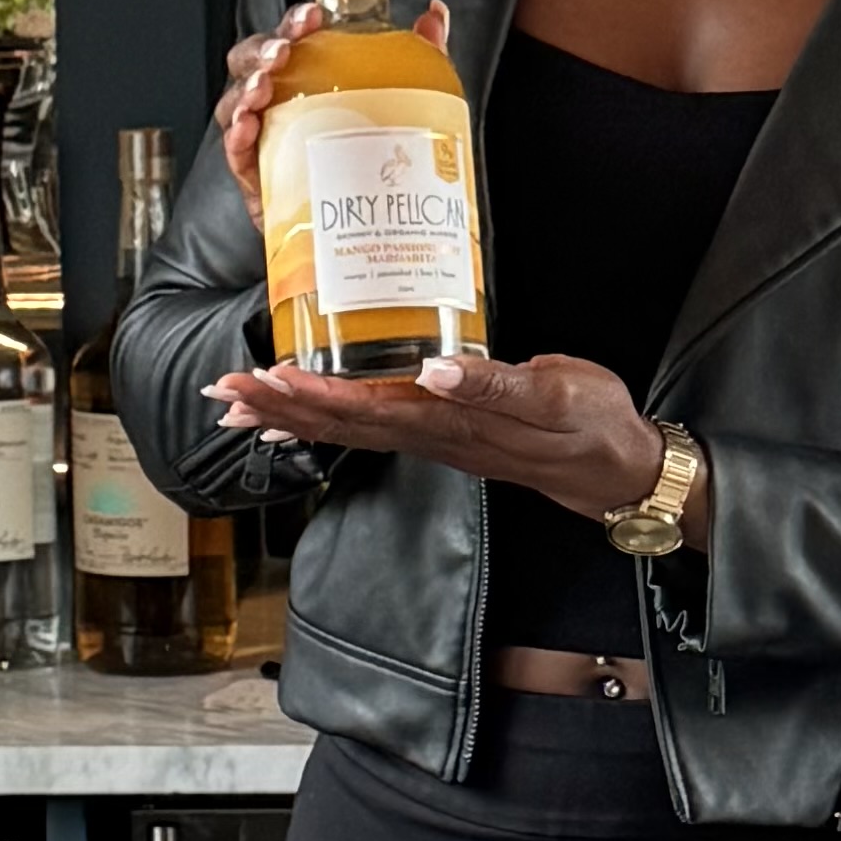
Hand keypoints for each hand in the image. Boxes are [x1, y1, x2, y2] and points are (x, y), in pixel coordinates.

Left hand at [197, 343, 673, 522]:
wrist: (616, 468)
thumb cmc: (591, 424)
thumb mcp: (553, 396)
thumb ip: (492, 386)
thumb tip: (434, 371)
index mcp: (450, 421)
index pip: (365, 409)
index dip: (310, 395)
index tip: (264, 380)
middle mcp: (431, 436)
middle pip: (341, 425)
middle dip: (279, 407)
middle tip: (224, 395)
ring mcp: (434, 440)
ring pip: (349, 431)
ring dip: (292, 418)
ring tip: (239, 409)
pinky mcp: (442, 434)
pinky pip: (371, 433)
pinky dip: (327, 427)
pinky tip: (298, 426)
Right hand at [212, 0, 451, 193]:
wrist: (371, 223)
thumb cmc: (378, 155)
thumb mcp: (407, 99)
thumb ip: (420, 55)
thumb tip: (435, 15)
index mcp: (309, 77)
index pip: (291, 38)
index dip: (295, 22)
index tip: (313, 16)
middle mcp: (281, 103)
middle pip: (252, 64)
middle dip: (262, 51)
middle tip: (283, 54)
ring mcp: (266, 139)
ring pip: (235, 104)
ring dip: (245, 90)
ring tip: (264, 88)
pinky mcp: (259, 180)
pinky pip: (236, 154)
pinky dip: (235, 138)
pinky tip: (247, 129)